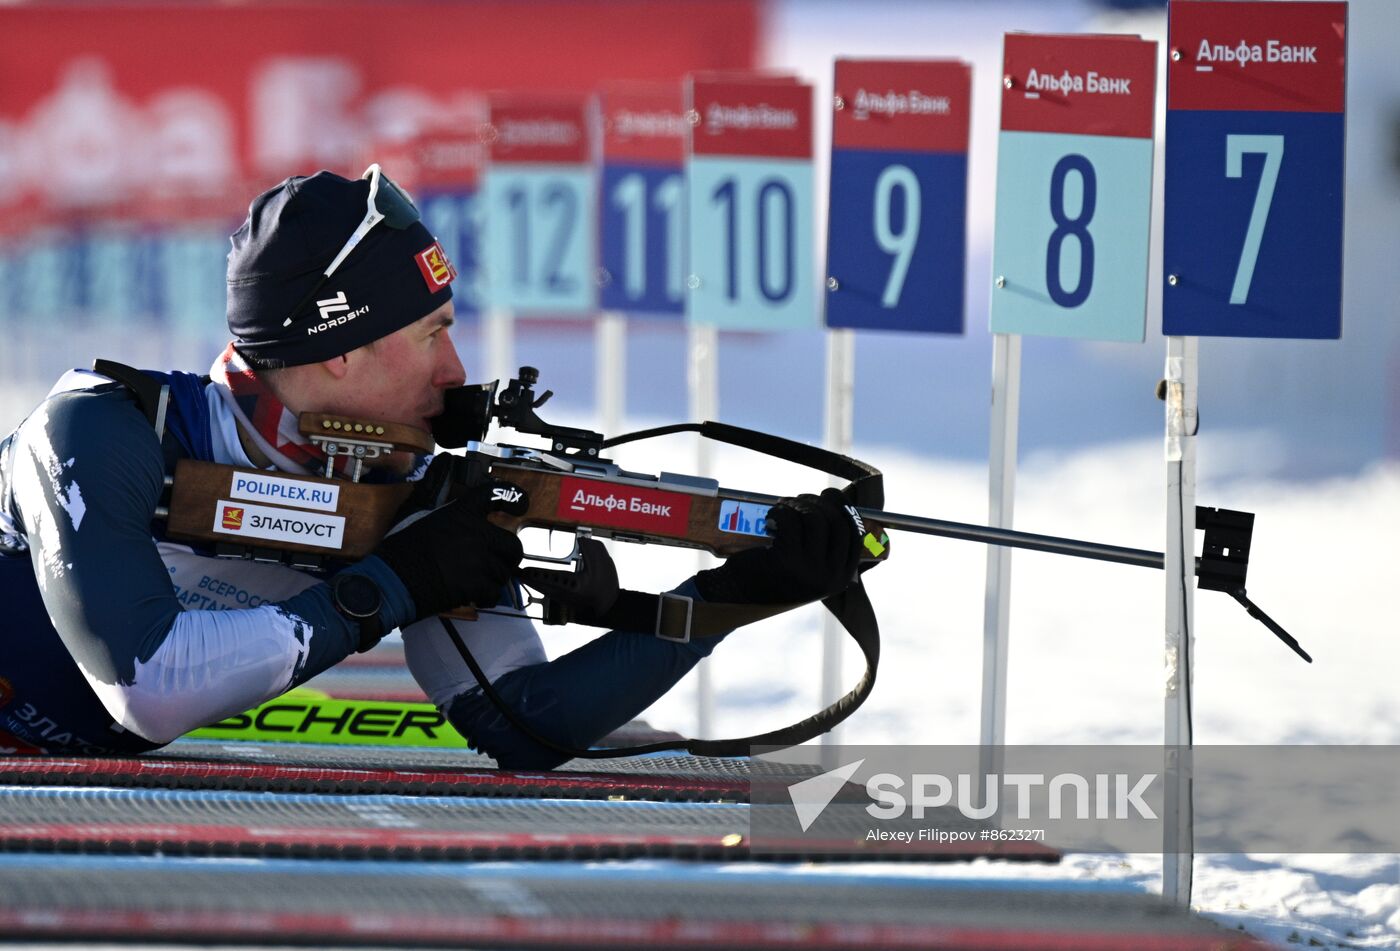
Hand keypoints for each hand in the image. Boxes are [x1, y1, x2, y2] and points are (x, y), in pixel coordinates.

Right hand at [374, 470, 525, 619]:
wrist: (393, 580)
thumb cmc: (401, 546)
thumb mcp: (415, 509)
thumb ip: (434, 486)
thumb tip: (442, 461)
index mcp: (462, 513)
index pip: (496, 495)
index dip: (513, 497)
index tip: (521, 504)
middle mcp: (476, 534)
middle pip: (513, 545)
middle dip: (508, 555)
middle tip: (497, 559)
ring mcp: (479, 560)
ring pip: (503, 572)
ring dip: (493, 577)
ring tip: (476, 578)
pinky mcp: (476, 585)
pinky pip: (493, 592)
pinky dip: (485, 596)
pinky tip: (473, 593)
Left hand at [694, 488, 862, 605]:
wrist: (738, 594)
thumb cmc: (773, 576)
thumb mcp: (808, 569)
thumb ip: (825, 549)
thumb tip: (836, 508)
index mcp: (841, 578)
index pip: (854, 534)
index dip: (843, 508)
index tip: (829, 494)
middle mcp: (830, 576)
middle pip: (837, 522)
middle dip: (819, 502)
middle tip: (800, 498)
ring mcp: (809, 569)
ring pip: (814, 518)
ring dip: (798, 504)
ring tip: (783, 505)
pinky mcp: (786, 559)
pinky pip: (791, 520)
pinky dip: (781, 511)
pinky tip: (772, 514)